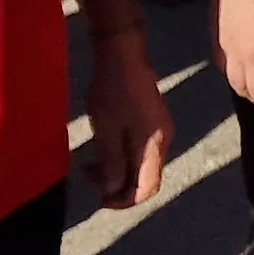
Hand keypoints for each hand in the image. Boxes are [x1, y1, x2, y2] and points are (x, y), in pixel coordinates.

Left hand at [79, 25, 172, 208]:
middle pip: (146, 178)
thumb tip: (114, 190)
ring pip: (142, 165)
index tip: (99, 199)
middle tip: (88, 177)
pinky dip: (121, 157)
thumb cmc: (112, 91)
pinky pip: (140, 150)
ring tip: (90, 164)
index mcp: (155, 145)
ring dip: (117, 171)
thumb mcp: (106, 131)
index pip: (147, 189)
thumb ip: (112, 164)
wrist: (123, 52)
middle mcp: (164, 141)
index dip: (123, 201)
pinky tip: (103, 148)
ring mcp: (161, 130)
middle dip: (118, 186)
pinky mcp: (153, 121)